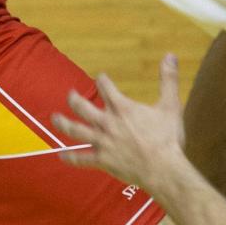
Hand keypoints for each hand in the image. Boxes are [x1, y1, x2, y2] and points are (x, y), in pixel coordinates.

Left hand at [52, 53, 186, 189]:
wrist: (164, 169)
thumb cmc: (168, 138)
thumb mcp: (171, 106)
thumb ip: (168, 80)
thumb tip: (170, 55)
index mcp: (122, 108)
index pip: (106, 87)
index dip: (103, 80)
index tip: (101, 77)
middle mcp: (107, 122)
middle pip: (82, 106)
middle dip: (74, 98)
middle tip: (70, 94)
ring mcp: (102, 141)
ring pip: (75, 130)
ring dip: (62, 123)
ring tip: (54, 118)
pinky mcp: (102, 160)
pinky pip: (82, 158)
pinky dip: (71, 157)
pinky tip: (62, 155)